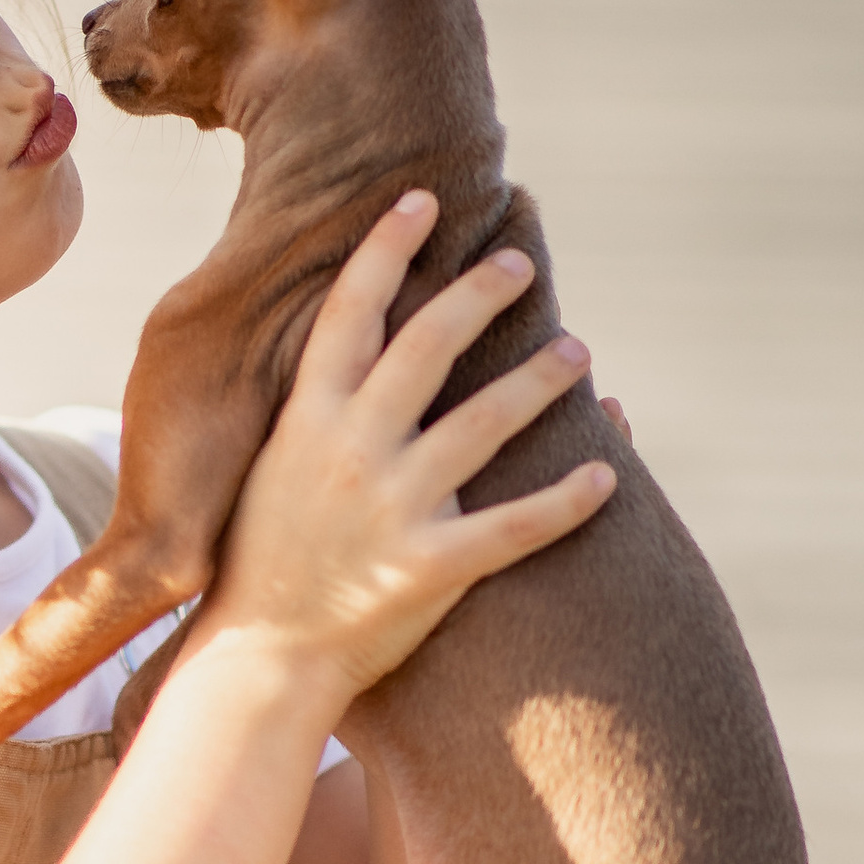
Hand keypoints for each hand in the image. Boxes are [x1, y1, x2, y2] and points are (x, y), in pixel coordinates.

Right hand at [190, 191, 613, 707]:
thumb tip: (356, 371)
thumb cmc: (263, 566)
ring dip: (541, 379)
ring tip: (580, 354)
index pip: (350, 312)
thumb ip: (316, 420)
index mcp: (306, 421)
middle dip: (481, 294)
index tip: (424, 201)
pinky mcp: (427, 569)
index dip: (387, 248)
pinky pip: (514, 527)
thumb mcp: (274, 473)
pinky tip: (607, 476)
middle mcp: (349, 451)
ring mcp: (390, 509)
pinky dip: (566, 500)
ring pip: (485, 423)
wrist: (256, 662)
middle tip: (521, 266)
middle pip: (428, 346)